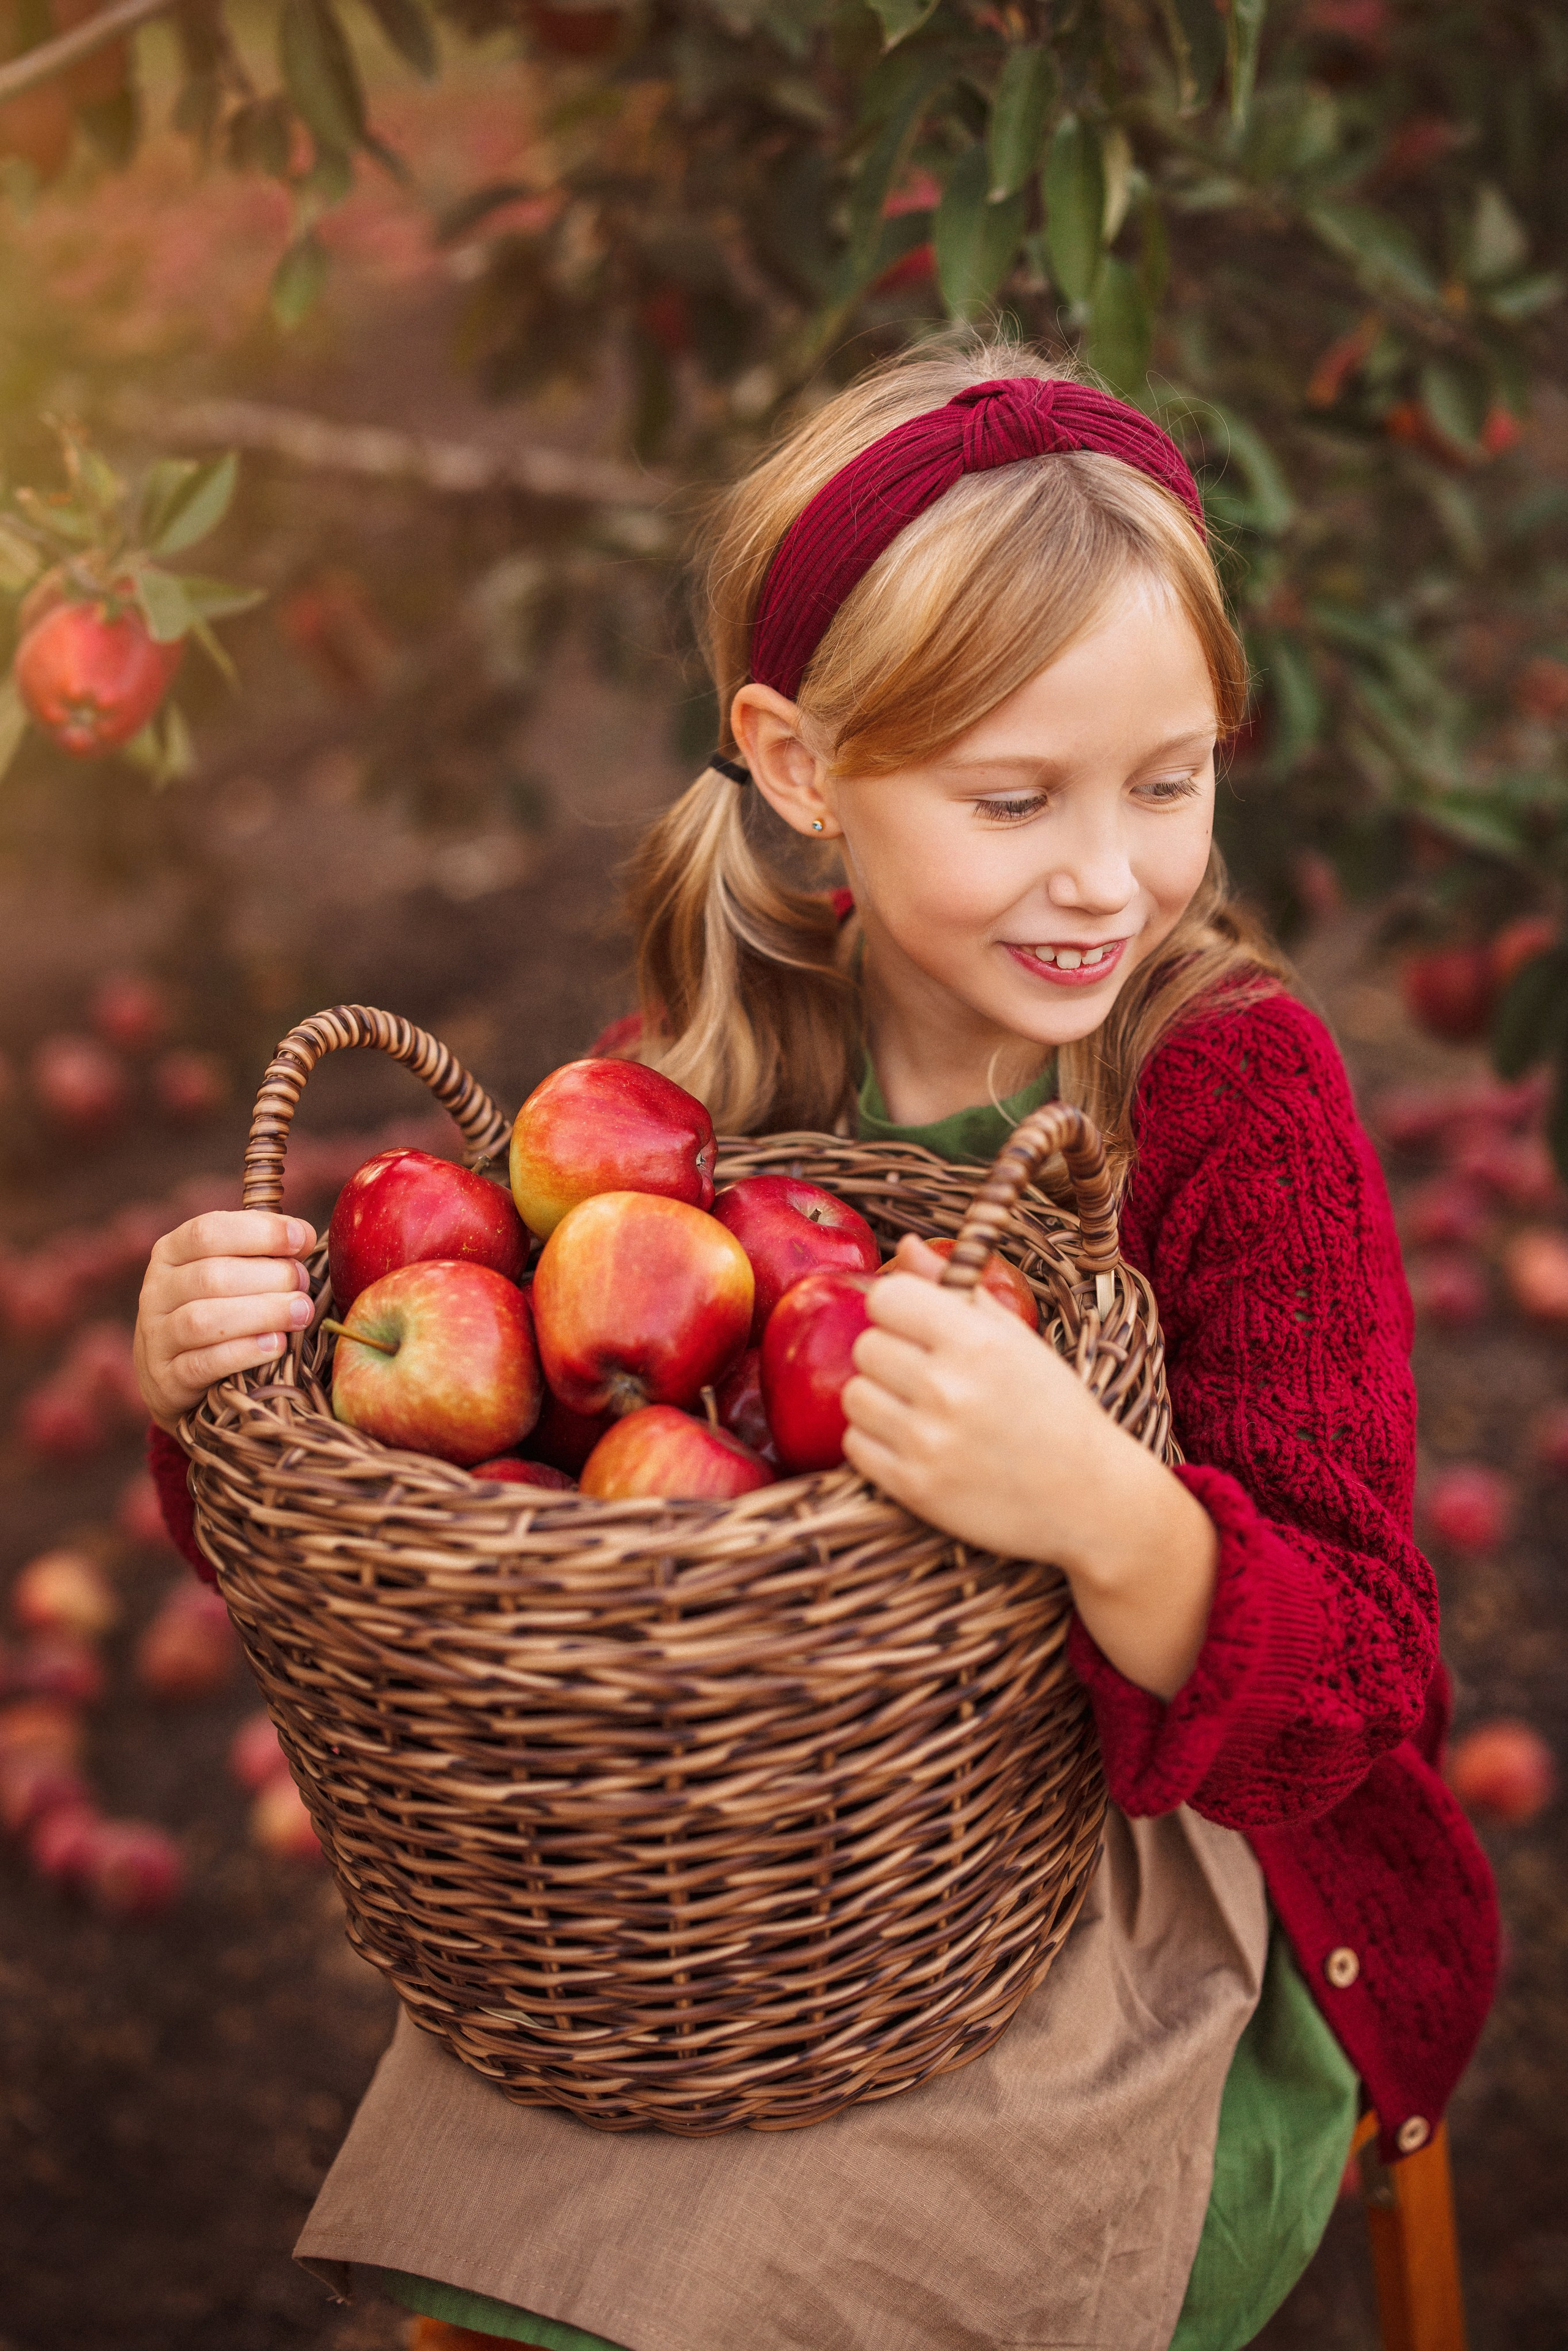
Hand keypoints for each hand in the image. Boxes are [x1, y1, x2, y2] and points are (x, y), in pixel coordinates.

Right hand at [134, 1211, 317, 1434]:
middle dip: (269, 1277)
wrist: (171, 1376)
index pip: (207, 1232)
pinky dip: (244, 1353)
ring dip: (261, 1313)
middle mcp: (157, 1291)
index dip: (260, 1232)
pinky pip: (202, 1364)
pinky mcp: (167, 1378)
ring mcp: (157, 1336)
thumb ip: (261, 1251)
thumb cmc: (216, 1309)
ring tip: (301, 1312)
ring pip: (203, 1320)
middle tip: (303, 1283)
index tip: (303, 1239)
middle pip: (211, 1276)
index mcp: (171, 1252)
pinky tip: (277, 1345)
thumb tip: (305, 1235)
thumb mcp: (228, 1272)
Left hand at [843, 1234, 1112, 1568]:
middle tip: (921, 1373)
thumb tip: (905, 1246)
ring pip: (853, 1395)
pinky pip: (856, 1445)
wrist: (1086, 1496)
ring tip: (915, 1409)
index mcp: (976, 1342)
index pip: (887, 1297)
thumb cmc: (1053, 1409)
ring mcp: (928, 1441)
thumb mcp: (1017, 1339)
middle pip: (865, 1346)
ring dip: (877, 1398)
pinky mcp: (914, 1487)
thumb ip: (959, 1289)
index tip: (912, 1324)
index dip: (895, 1308)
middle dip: (888, 1354)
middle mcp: (948, 1388)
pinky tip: (912, 1442)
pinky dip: (875, 1441)